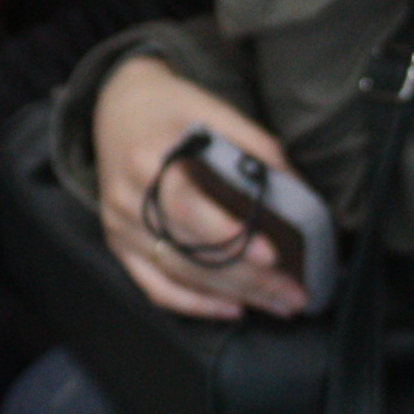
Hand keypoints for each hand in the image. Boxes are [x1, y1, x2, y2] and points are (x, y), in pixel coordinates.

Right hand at [92, 55, 309, 318]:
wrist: (118, 106)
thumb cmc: (171, 108)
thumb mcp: (210, 108)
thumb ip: (251, 143)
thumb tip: (294, 185)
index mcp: (148, 160)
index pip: (189, 209)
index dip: (230, 237)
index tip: (272, 255)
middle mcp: (129, 199)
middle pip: (190, 252)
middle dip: (248, 278)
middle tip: (294, 294)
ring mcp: (120, 228)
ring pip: (180, 276)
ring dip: (233, 295)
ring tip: (279, 303)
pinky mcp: (120, 246)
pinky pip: (156, 287)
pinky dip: (195, 304)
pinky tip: (233, 308)